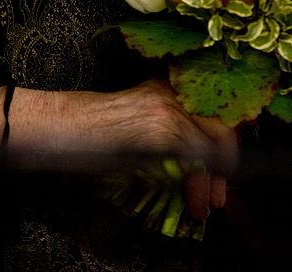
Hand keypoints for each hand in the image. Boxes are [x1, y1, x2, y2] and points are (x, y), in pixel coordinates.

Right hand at [0, 78, 237, 220]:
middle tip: (219, 194)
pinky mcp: (165, 129)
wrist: (63, 126)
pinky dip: (200, 185)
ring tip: (206, 204)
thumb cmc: (92, 132)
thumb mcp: (138, 128)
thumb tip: (201, 162)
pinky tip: (195, 202)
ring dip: (214, 180)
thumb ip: (168, 135)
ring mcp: (171, 108)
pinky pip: (198, 158)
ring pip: (215, 143)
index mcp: (167, 88)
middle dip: (226, 163)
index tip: (227, 169)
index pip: (215, 107)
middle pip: (222, 124)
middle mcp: (173, 91)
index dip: (228, 139)